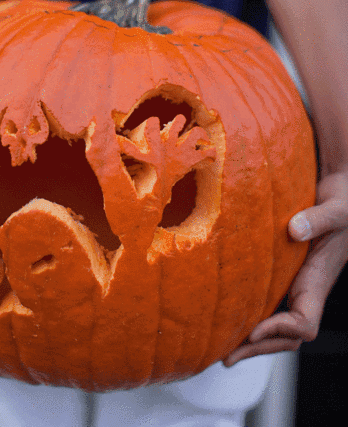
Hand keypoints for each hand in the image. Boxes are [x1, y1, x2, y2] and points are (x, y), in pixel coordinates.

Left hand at [224, 169, 347, 366]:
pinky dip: (248, 310)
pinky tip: (223, 309)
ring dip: (251, 337)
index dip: (279, 331)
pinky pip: (267, 299)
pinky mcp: (283, 270)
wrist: (342, 196)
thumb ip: (318, 219)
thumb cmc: (342, 202)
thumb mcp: (336, 209)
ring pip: (277, 322)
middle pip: (287, 335)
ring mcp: (295, 282)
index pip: (303, 323)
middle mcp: (306, 287)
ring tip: (218, 345)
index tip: (252, 330)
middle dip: (258, 347)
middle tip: (225, 357)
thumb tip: (294, 230)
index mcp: (318, 280)